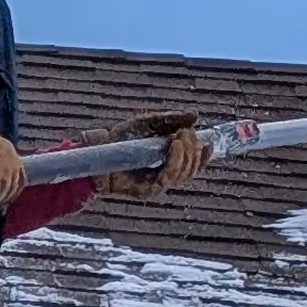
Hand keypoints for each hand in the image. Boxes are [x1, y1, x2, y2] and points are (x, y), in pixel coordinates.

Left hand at [90, 110, 210, 198]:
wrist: (99, 149)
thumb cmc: (121, 138)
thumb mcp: (148, 122)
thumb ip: (171, 119)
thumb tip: (196, 116)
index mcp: (168, 163)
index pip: (194, 165)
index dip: (204, 156)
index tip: (208, 142)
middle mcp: (165, 176)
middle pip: (192, 169)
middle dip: (194, 149)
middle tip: (187, 131)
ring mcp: (157, 184)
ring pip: (184, 174)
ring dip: (187, 153)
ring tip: (180, 135)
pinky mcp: (147, 190)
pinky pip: (169, 177)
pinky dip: (175, 161)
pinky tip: (174, 145)